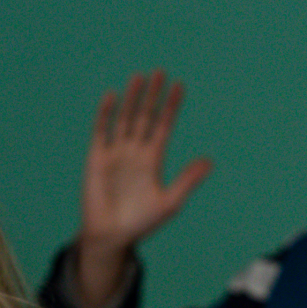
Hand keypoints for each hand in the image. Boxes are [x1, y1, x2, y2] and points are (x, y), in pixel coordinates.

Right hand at [71, 71, 212, 307]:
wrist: (111, 235)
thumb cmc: (141, 222)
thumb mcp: (169, 202)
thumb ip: (187, 180)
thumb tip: (210, 161)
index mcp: (153, 159)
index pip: (163, 125)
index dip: (171, 106)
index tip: (180, 86)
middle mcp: (135, 151)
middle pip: (145, 116)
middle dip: (152, 95)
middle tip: (160, 72)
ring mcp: (115, 152)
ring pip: (125, 119)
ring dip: (132, 99)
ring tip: (139, 77)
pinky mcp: (96, 158)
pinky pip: (101, 131)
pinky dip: (106, 114)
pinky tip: (112, 96)